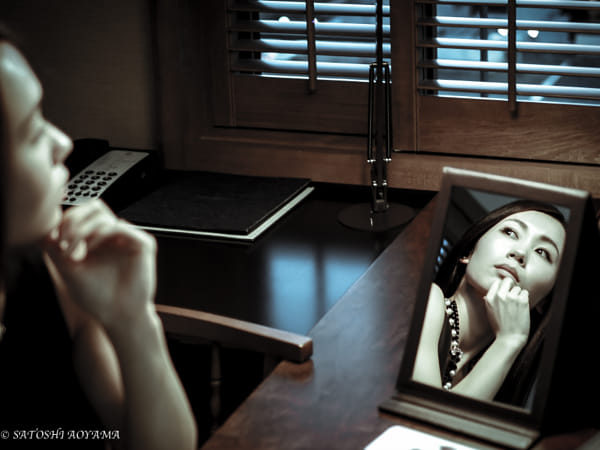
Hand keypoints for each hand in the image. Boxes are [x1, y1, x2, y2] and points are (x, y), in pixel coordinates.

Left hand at [44, 200, 156, 329]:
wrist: (118, 316)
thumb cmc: (98, 297)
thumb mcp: (68, 270)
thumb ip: (55, 249)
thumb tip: (47, 228)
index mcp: (100, 241)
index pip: (84, 215)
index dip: (66, 221)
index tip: (54, 241)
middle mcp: (115, 237)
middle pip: (95, 207)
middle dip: (74, 219)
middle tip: (63, 239)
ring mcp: (129, 239)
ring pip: (103, 216)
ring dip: (82, 229)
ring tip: (73, 249)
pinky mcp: (143, 244)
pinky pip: (120, 227)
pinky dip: (100, 235)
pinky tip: (89, 250)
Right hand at [483, 277, 529, 345]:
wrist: (509, 338)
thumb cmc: (500, 327)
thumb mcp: (489, 313)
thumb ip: (489, 301)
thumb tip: (488, 295)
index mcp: (490, 298)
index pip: (497, 283)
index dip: (502, 287)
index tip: (505, 293)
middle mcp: (500, 296)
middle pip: (507, 281)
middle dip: (511, 287)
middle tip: (513, 296)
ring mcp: (511, 297)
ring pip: (518, 288)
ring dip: (519, 295)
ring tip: (517, 306)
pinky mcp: (522, 301)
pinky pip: (525, 292)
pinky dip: (525, 298)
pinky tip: (522, 307)